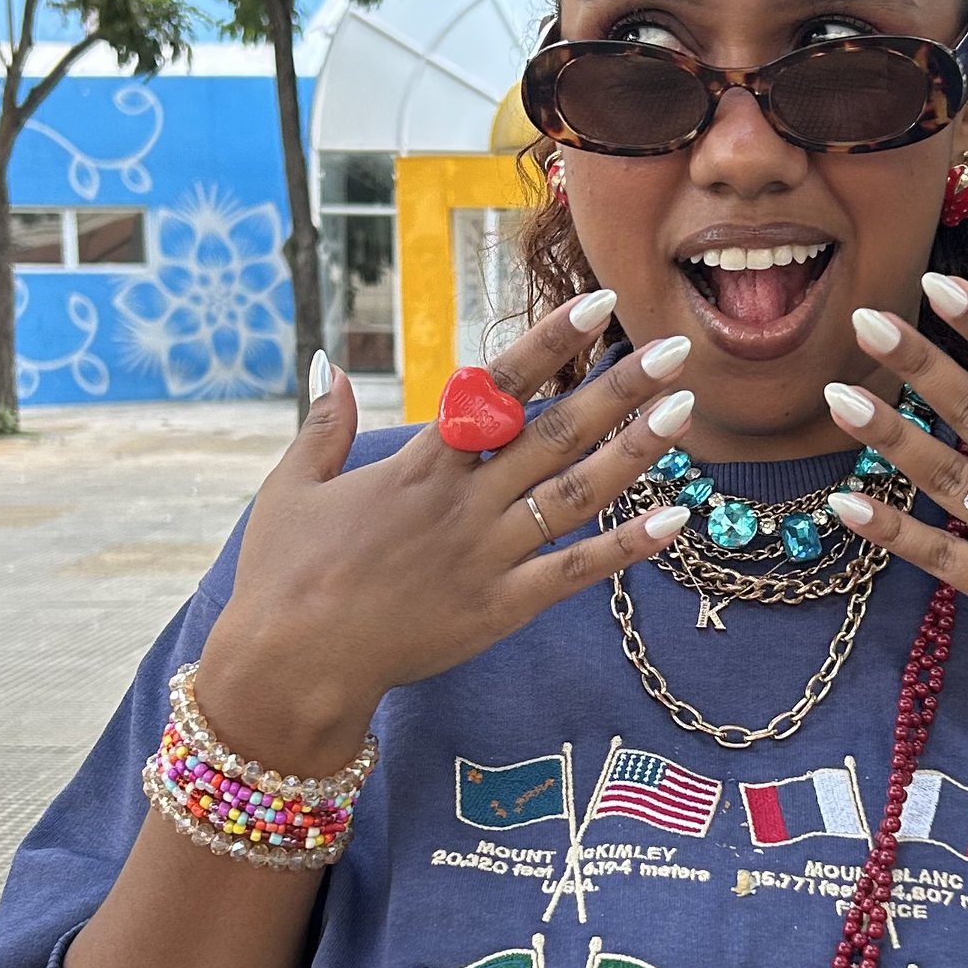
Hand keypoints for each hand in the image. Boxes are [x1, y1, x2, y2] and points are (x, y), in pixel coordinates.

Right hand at [196, 297, 694, 772]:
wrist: (291, 664)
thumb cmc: (283, 575)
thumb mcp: (290, 488)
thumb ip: (321, 425)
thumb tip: (328, 363)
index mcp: (418, 464)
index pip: (497, 386)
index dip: (550, 341)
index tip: (598, 303)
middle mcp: (462, 501)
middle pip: (554, 431)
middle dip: (618, 387)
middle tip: (674, 348)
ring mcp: (486, 555)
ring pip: (574, 493)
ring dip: (634, 451)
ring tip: (684, 410)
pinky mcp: (499, 608)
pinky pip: (574, 573)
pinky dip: (625, 548)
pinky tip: (674, 521)